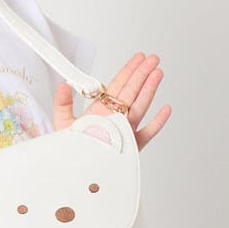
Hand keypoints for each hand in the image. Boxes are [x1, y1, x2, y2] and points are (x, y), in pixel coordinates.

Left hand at [52, 52, 170, 151]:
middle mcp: (116, 117)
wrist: (75, 169)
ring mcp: (125, 130)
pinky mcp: (131, 146)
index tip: (138, 58)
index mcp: (102, 110)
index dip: (128, 70)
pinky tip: (165, 109)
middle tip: (153, 59)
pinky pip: (147, 133)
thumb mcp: (63, 122)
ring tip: (157, 74)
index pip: (118, 85)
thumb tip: (64, 84)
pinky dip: (157, 122)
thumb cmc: (72, 148)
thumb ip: (63, 102)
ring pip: (140, 107)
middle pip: (132, 91)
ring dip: (149, 90)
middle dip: (142, 74)